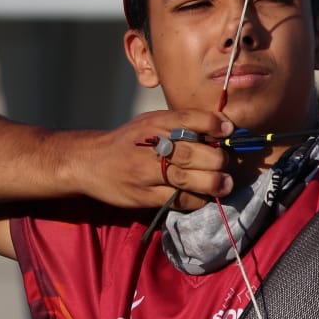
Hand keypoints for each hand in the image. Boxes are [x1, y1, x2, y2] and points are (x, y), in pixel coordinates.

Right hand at [79, 110, 239, 211]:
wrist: (89, 161)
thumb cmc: (129, 141)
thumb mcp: (150, 122)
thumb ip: (181, 125)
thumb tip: (221, 129)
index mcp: (154, 123)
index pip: (189, 119)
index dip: (214, 124)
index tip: (229, 130)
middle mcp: (150, 145)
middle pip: (192, 152)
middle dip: (217, 159)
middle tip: (226, 163)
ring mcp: (145, 172)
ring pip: (187, 178)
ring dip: (213, 183)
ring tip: (225, 184)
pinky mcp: (144, 196)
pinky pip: (177, 199)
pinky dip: (196, 199)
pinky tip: (204, 197)